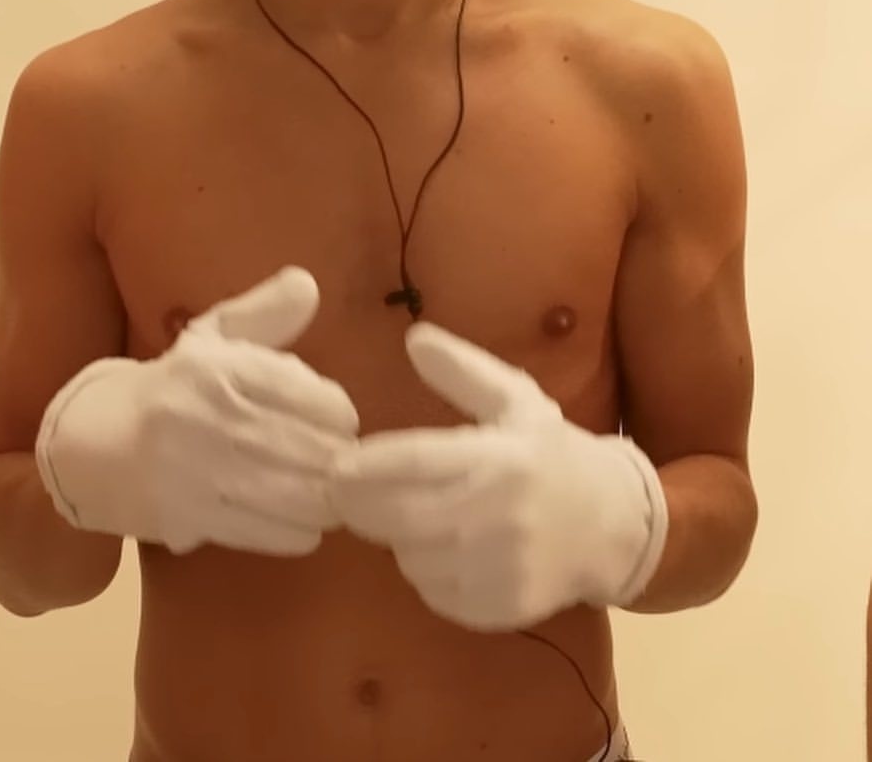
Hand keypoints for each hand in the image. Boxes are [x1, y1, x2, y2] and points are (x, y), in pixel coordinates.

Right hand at [36, 266, 358, 555]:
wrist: (89, 446)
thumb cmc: (170, 388)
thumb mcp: (210, 338)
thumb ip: (264, 312)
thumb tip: (308, 283)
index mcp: (217, 366)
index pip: (311, 394)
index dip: (339, 413)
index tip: (340, 421)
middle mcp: (207, 416)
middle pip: (311, 450)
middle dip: (338, 460)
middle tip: (343, 464)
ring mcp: (197, 471)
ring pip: (297, 497)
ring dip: (325, 500)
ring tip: (328, 494)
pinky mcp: (189, 518)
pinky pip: (270, 532)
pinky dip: (298, 531)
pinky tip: (301, 521)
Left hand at [329, 323, 666, 629]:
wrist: (613, 524)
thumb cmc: (552, 453)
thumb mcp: (515, 399)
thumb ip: (462, 369)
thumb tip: (413, 338)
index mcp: (501, 458)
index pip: (415, 461)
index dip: (367, 465)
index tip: (335, 463)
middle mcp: (500, 517)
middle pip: (400, 517)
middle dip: (359, 504)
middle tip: (340, 490)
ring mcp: (501, 569)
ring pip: (411, 557)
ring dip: (394, 536)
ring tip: (402, 511)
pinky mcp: (500, 609)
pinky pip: (433, 593)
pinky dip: (423, 571)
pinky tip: (435, 546)